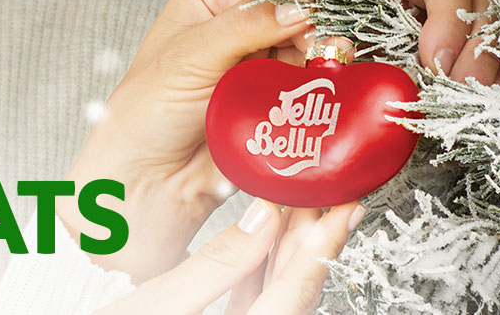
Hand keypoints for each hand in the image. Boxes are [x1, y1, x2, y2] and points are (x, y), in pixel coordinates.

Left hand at [62, 0, 498, 281]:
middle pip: (299, 12)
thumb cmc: (145, 111)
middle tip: (327, 49)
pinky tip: (327, 94)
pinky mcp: (274, 98)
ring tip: (329, 72)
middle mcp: (237, 23)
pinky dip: (323, 89)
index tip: (316, 11)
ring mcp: (258, 61)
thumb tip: (298, 6)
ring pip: (311, 49)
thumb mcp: (192, 54)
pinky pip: (310, 86)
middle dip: (317, 29)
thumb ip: (247, 26)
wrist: (147, 177)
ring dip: (324, 60)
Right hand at [96, 197, 365, 314]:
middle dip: (312, 241)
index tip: (342, 210)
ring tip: (300, 205)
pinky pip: (253, 295)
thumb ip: (215, 264)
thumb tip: (261, 219)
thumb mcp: (157, 303)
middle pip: (292, 291)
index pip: (294, 294)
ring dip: (288, 250)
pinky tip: (259, 237)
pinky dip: (261, 265)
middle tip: (331, 196)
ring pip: (275, 291)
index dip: (322, 248)